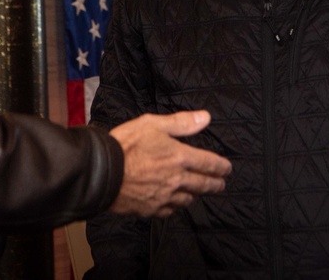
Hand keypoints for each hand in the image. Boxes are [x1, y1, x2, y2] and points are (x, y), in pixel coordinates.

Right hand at [108, 110, 230, 217]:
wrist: (101, 171)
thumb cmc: (125, 144)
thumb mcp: (152, 124)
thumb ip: (181, 122)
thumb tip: (206, 118)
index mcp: (180, 157)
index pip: (209, 164)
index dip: (221, 167)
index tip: (227, 168)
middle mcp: (177, 179)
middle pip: (204, 185)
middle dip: (215, 184)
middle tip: (221, 184)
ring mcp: (165, 197)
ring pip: (189, 199)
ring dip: (196, 195)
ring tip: (197, 192)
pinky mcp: (151, 209)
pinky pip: (171, 210)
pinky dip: (176, 206)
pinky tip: (174, 202)